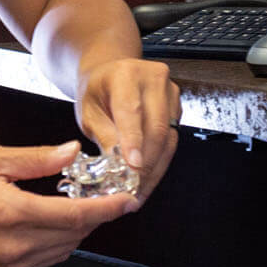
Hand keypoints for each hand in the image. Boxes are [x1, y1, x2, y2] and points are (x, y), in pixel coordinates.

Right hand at [0, 141, 135, 266]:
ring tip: (82, 206)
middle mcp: (15, 245)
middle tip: (106, 196)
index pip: (74, 216)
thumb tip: (73, 152)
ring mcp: (11, 264)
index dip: (107, 209)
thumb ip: (37, 158)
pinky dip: (61, 241)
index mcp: (13, 213)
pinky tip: (57, 223)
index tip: (128, 200)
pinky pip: (48, 259)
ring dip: (79, 229)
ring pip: (65, 249)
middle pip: (75, 234)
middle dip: (96, 216)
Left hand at [76, 56, 180, 202]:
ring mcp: (170, 92)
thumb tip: (118, 165)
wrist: (110, 74)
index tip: (133, 167)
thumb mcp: (89, 113)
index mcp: (126, 74)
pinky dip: (159, 163)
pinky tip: (147, 179)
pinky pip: (172, 140)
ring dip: (154, 168)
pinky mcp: (177, 107)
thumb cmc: (97, 93)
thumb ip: (104, 135)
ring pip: (168, 138)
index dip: (134, 141)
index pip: (132, 111)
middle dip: (146, 163)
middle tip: (132, 190)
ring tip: (139, 191)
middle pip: (157, 127)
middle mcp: (154, 78)